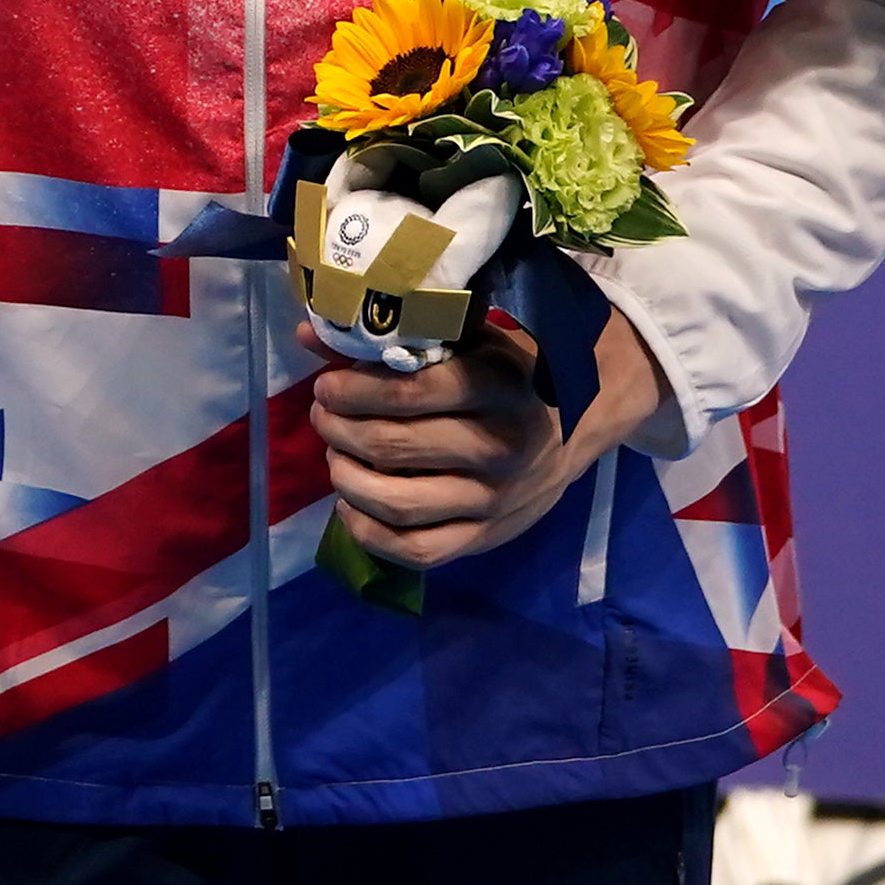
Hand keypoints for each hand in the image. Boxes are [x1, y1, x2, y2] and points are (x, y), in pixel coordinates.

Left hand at [309, 304, 669, 571]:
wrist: (574, 428)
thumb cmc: (508, 373)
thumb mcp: (465, 340)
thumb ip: (394, 337)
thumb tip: (309, 334)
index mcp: (497, 384)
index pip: (409, 392)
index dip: (352, 390)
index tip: (327, 385)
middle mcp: (499, 445)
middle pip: (392, 446)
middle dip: (339, 429)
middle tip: (323, 415)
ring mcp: (494, 499)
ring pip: (396, 503)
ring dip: (346, 478)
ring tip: (335, 455)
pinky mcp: (486, 538)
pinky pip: (415, 550)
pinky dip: (369, 533)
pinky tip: (350, 505)